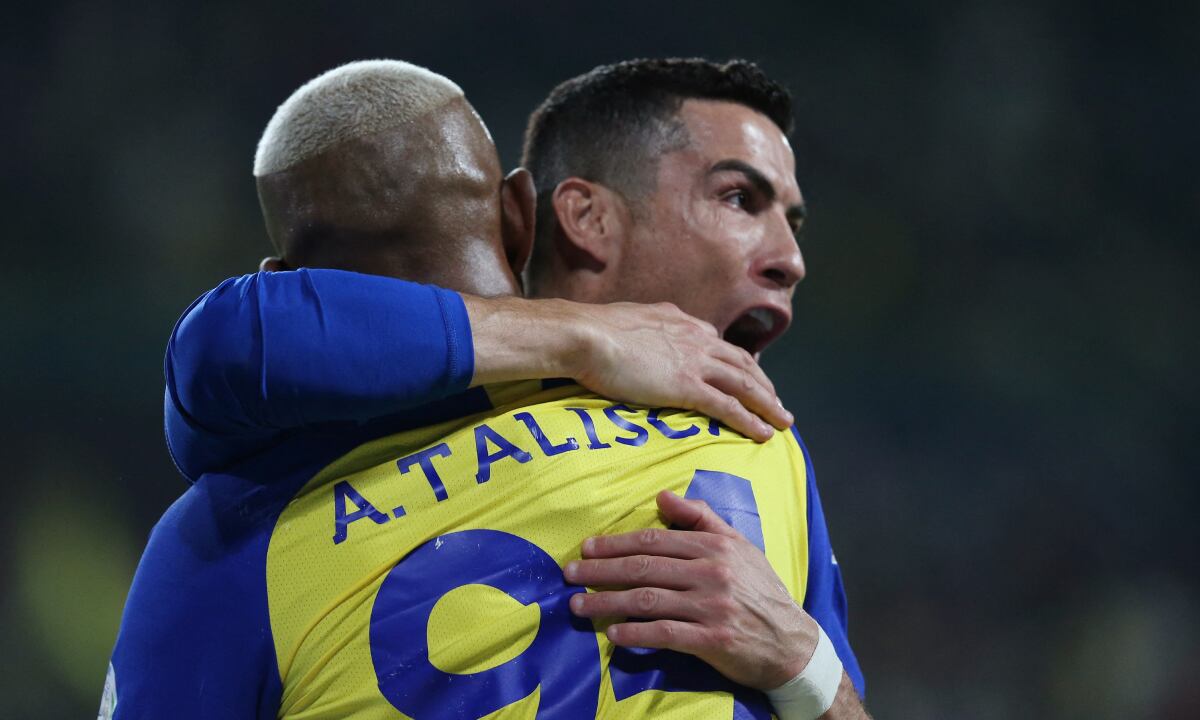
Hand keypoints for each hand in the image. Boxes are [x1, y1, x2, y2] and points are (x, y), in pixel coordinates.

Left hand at [563, 490, 818, 689]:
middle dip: (601, 570)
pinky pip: (665, 633)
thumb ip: (700, 518)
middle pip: (644, 567)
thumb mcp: (738, 545)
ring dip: (607, 602)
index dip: (616, 544)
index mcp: (714, 546)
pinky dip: (636, 633)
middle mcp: (711, 572)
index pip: (654, 539)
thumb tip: (662, 495)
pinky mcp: (713, 639)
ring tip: (579, 605)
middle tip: (570, 574)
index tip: (586, 548)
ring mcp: (711, 606)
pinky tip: (613, 633)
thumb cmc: (760, 590)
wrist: (792, 642)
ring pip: (647, 600)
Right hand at [568, 301, 791, 440]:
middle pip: (742, 363)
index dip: (735, 362)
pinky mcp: (687, 386)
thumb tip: (641, 335)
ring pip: (745, 384)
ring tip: (783, 421)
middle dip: (763, 384)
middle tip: (776, 402)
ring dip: (768, 404)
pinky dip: (750, 420)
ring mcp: (694, 362)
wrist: (585, 336)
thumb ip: (644, 330)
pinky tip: (764, 433)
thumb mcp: (627, 322)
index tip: (745, 375)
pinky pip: (729, 406)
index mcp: (680, 321)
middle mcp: (696, 338)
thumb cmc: (593, 331)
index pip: (717, 343)